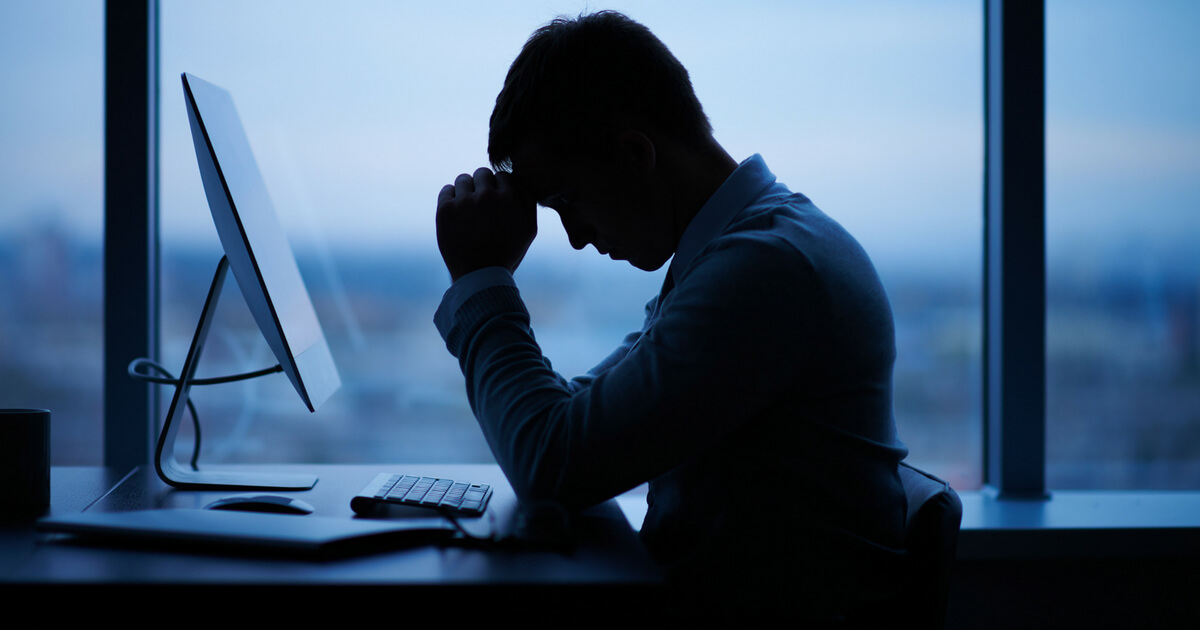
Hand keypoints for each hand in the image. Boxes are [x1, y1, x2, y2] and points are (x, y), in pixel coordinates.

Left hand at [436, 167, 536, 281]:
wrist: (479, 276)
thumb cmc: (507, 253)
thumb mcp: (529, 229)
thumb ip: (527, 199)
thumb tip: (518, 177)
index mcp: (509, 198)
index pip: (502, 176)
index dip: (500, 188)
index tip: (497, 203)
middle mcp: (486, 196)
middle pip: (482, 173)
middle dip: (482, 186)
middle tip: (482, 206)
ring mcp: (464, 202)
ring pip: (463, 179)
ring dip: (466, 191)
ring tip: (469, 211)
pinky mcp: (445, 210)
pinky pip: (446, 190)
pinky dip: (450, 199)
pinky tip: (457, 215)